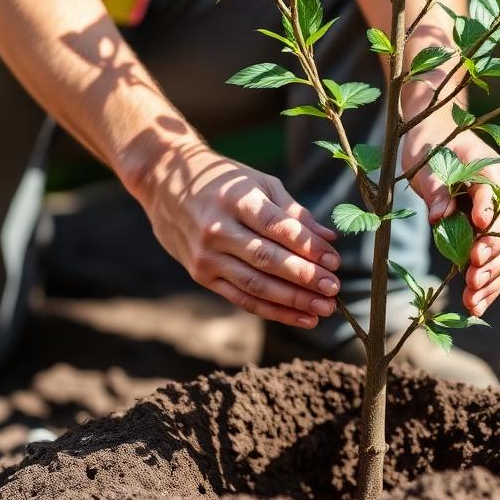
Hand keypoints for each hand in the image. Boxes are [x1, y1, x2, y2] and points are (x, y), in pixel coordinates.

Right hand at [137, 144, 340, 328]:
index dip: (308, 246)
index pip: (277, 227)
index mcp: (235, 199)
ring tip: (324, 308)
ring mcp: (206, 255)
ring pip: (255, 285)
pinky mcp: (202, 275)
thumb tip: (330, 240)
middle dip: (304, 277)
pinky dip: (274, 311)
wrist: (165, 184)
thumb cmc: (223, 182)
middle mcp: (217, 229)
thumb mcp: (259, 184)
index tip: (334, 261)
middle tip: (334, 289)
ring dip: (293, 300)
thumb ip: (295, 213)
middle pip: (266, 260)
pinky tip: (302, 317)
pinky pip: (242, 299)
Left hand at [404, 117, 499, 317]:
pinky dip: (489, 285)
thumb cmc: (431, 147)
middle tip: (473, 276)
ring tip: (473, 301)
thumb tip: (439, 214)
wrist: (437, 139)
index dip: (490, 212)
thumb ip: (436, 186)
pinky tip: (477, 307)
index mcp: (491, 167)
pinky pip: (497, 261)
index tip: (480, 228)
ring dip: (492, 278)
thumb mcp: (425, 162)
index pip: (496, 192)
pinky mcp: (494, 234)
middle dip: (493, 254)